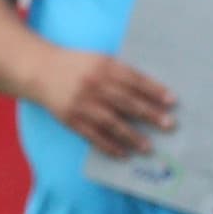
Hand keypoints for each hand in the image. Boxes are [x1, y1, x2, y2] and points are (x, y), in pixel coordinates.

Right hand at [28, 46, 174, 157]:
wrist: (40, 70)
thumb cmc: (77, 65)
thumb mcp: (99, 60)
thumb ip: (121, 73)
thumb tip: (151, 92)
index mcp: (103, 66)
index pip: (134, 80)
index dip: (154, 90)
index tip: (172, 101)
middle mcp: (94, 85)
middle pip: (126, 102)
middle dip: (149, 114)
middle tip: (168, 125)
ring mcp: (82, 103)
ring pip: (111, 122)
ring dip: (132, 136)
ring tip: (148, 147)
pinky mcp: (71, 119)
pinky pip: (93, 135)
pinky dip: (109, 146)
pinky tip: (124, 154)